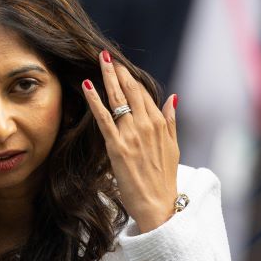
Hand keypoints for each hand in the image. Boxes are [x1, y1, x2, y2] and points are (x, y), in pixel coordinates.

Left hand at [82, 50, 179, 233]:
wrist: (158, 205)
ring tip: (99, 61)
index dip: (130, 78)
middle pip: (131, 91)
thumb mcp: (173, 147)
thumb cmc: (164, 179)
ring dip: (107, 78)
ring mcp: (131, 135)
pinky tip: (88, 85)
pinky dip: (96, 100)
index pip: (143, 93)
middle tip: (106, 55)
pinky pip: (104, 118)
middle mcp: (146, 125)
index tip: (120, 66)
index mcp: (159, 124)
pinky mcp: (117, 146)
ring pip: (118, 99)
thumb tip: (172, 97)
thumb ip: (170, 121)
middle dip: (118, 72)